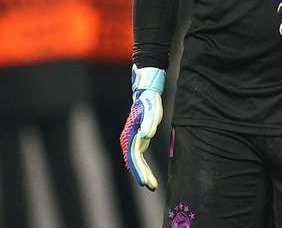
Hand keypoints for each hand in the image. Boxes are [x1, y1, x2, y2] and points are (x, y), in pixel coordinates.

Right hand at [120, 65, 164, 190]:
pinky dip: (144, 166)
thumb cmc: (150, 102)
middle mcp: (129, 140)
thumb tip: (147, 135)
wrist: (146, 94)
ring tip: (152, 185)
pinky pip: (140, 157)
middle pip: (134, 161)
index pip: (134, 157)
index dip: (139, 169)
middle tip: (151, 186)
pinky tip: (148, 175)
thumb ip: (149, 123)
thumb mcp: (152, 112)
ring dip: (143, 172)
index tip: (144, 181)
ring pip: (137, 161)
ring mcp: (133, 140)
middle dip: (142, 174)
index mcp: (130, 135)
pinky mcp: (139, 140)